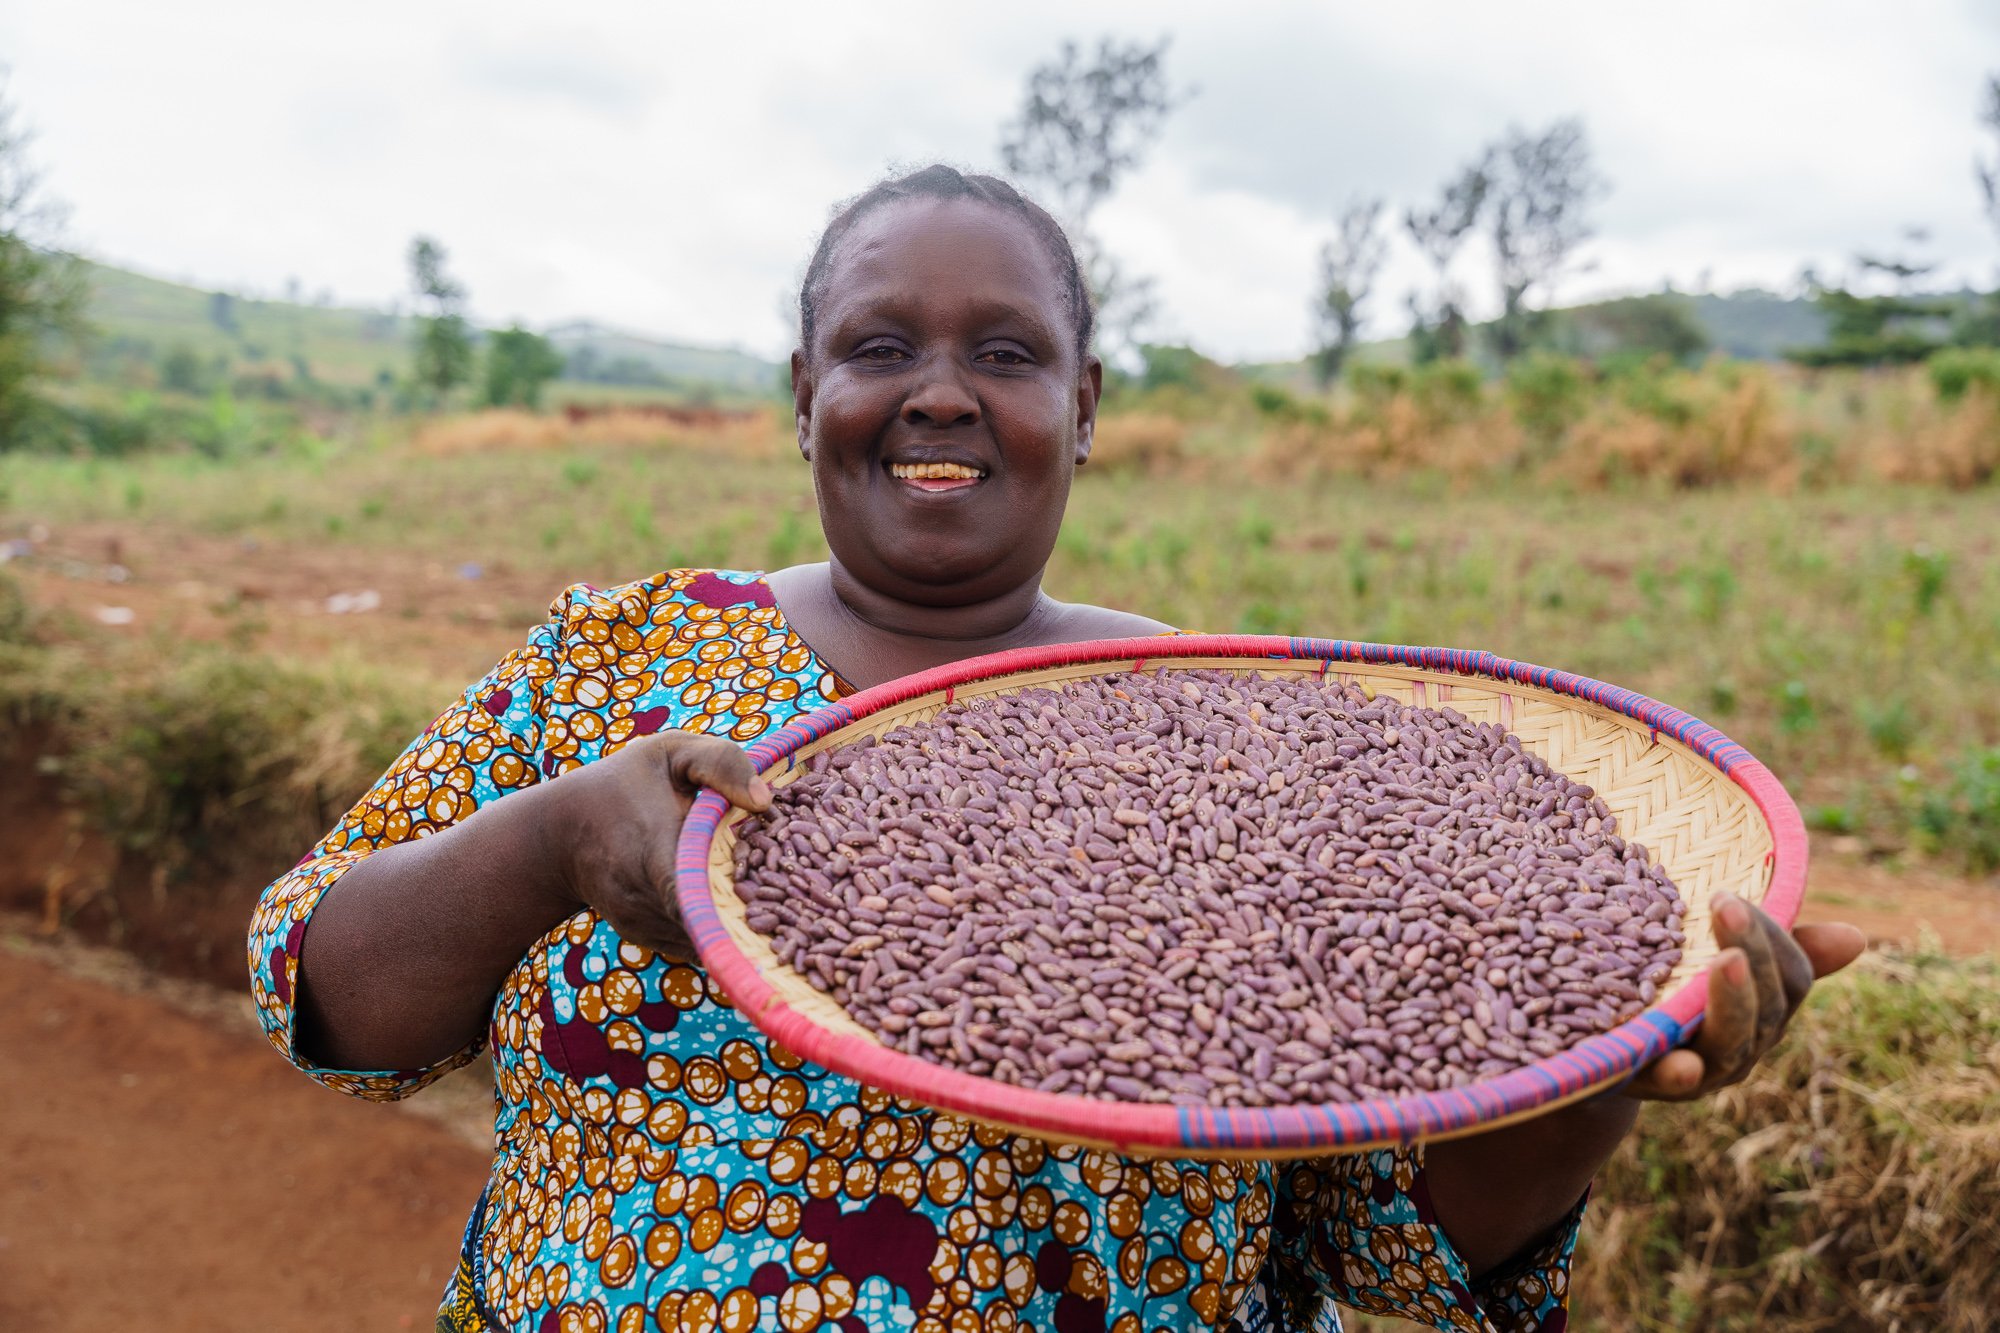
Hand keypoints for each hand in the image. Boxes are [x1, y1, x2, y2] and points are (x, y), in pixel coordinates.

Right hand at [541, 731, 771, 960]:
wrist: (563, 830)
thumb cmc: (627, 782)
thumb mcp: (670, 752)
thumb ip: (720, 763)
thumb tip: (765, 801)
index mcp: (653, 847)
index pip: (692, 891)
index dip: (732, 900)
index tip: (774, 892)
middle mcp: (643, 897)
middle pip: (710, 921)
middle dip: (753, 913)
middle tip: (798, 903)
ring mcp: (642, 924)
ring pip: (705, 937)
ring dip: (738, 923)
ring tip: (775, 902)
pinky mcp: (646, 938)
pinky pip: (694, 942)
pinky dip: (718, 928)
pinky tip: (741, 907)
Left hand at [1625, 893, 1864, 1099]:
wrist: (1601, 1058)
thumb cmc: (1670, 998)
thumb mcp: (1711, 965)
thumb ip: (1771, 948)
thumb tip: (1857, 936)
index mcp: (1761, 1013)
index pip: (1790, 975)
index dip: (1769, 935)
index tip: (1729, 892)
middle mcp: (1741, 1046)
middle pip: (1764, 1005)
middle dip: (1752, 951)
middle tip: (1727, 905)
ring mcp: (1701, 1072)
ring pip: (1729, 1044)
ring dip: (1731, 1001)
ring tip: (1726, 960)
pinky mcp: (1650, 1084)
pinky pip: (1668, 1083)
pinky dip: (1678, 1072)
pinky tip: (1682, 1062)